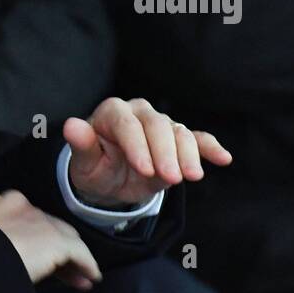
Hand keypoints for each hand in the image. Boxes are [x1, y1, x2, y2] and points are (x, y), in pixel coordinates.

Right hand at [0, 189, 101, 290]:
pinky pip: (79, 252)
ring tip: (82, 278)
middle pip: (47, 227)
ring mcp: (38, 220)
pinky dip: (87, 265)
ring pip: (64, 237)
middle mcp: (20, 204)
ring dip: (73, 258)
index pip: (24, 219)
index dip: (34, 240)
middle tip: (64, 271)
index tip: (37, 257)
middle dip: (56, 249)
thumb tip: (3, 253)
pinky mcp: (54, 239)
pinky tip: (91, 277)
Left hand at [64, 98, 231, 209]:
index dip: (138, 147)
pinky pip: (198, 139)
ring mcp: (161, 123)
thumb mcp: (83, 164)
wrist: (109, 180)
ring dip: (188, 155)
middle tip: (172, 179)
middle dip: (166, 153)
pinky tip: (223, 158)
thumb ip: (80, 145)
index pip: (128, 126)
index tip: (144, 169)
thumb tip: (70, 125)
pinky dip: (210, 148)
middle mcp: (139, 112)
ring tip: (192, 177)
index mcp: (113, 112)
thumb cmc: (94, 168)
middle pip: (158, 127)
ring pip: (179, 133)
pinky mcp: (178, 139)